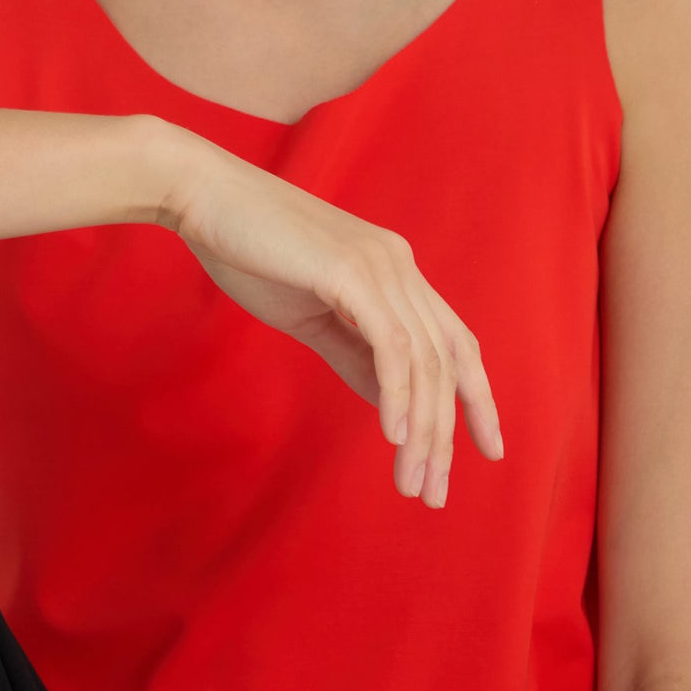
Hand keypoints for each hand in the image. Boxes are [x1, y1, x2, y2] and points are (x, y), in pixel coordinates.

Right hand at [157, 132, 503, 507]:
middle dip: (447, 434)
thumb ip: (353, 354)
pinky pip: (390, 345)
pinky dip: (397, 395)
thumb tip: (390, 402)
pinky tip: (394, 437)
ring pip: (423, 362)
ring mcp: (380, 266)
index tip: (488, 449)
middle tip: (435, 493)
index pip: (456, 343)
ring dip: (422, 430)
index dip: (477, 398)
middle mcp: (400, 266)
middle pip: (446, 363)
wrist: (203, 197)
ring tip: (414, 481)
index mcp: (395, 272)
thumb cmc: (249, 251)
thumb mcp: (311, 314)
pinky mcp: (351, 273)